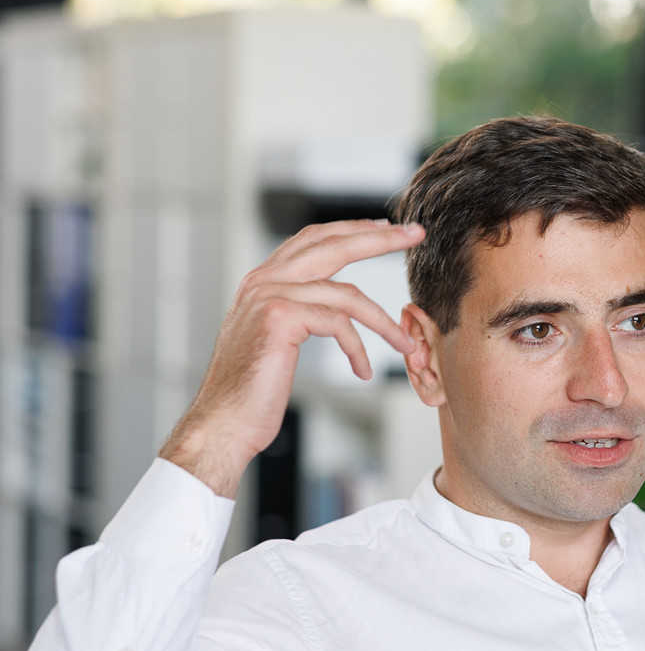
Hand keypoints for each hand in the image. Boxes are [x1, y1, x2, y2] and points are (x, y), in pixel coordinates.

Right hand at [160, 219, 425, 497]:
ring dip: (383, 322)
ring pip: (346, 293)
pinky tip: (361, 371)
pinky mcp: (281, 317)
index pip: (313, 239)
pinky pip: (339, 324)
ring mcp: (270, 295)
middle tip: (415, 233)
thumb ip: (296, 310)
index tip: (385, 228)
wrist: (223, 422)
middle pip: (334, 245)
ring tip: (405, 344)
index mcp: (262, 280)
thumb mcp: (275, 338)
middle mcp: (264, 280)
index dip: (351, 230)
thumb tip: (331, 303)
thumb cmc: (252, 390)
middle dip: (380, 239)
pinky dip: (358, 350)